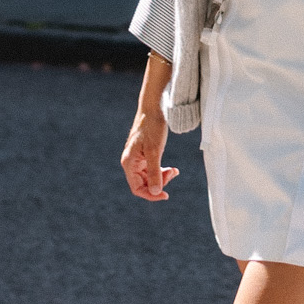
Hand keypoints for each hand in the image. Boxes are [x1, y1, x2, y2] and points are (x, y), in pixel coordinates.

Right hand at [121, 55, 177, 201]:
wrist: (153, 108)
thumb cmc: (152, 127)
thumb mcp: (155, 151)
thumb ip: (155, 173)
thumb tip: (156, 192)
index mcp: (129, 163)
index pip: (137, 188)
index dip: (151, 195)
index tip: (165, 195)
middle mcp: (131, 162)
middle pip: (144, 184)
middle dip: (159, 183)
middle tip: (173, 173)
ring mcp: (137, 159)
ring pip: (149, 177)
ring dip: (162, 177)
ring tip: (174, 170)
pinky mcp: (144, 155)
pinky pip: (152, 169)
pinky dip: (162, 170)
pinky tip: (172, 169)